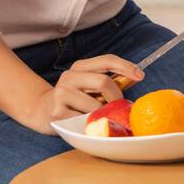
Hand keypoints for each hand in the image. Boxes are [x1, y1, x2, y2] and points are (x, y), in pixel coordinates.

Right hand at [23, 55, 142, 133]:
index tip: (141, 75)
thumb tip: (136, 78)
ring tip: (96, 115)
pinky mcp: (57, 112)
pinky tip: (83, 121)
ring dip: (102, 113)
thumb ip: (108, 81)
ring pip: (95, 105)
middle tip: (118, 106)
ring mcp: (61, 94)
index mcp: (80, 67)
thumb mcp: (88, 84)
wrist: (42, 110)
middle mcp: (69, 77)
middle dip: (116, 96)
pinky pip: (84, 119)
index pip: (107, 60)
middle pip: (103, 82)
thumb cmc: (74, 98)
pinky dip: (90, 123)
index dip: (126, 66)